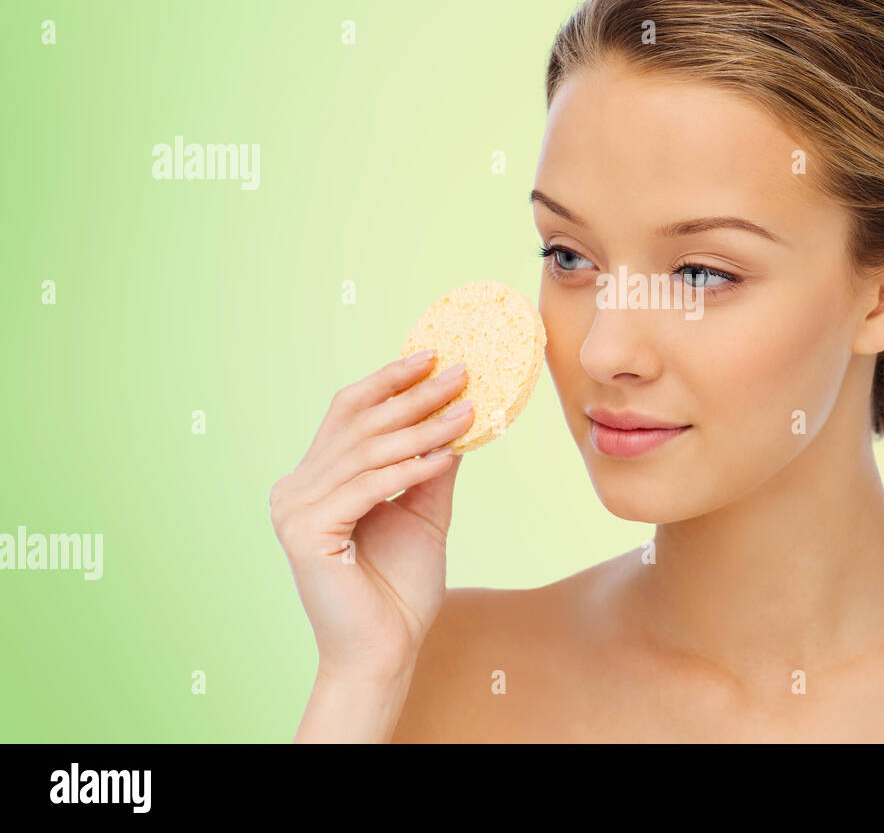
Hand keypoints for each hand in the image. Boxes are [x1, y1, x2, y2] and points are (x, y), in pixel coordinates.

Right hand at [270, 351, 473, 680]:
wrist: (385, 650)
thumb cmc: (400, 588)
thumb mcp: (423, 512)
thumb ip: (430, 466)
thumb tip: (456, 417)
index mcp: (314, 480)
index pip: (348, 413)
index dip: (388, 381)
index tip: (432, 356)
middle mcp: (295, 488)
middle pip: (360, 426)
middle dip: (415, 396)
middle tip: (462, 373)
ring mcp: (294, 510)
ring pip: (368, 453)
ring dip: (423, 428)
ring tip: (466, 409)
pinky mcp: (305, 532)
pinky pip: (368, 488)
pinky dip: (409, 469)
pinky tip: (445, 454)